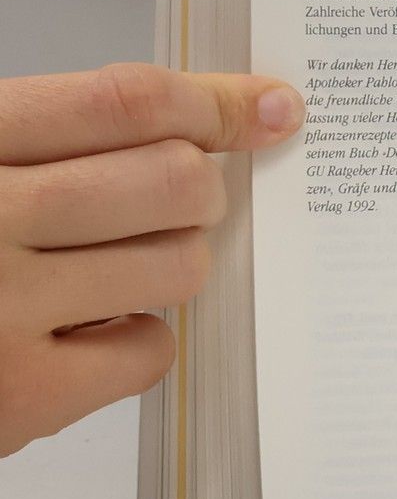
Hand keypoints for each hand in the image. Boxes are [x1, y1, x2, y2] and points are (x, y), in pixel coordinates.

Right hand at [0, 64, 302, 457]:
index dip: (214, 101)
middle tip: (178, 197)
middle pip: (173, 180)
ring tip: (114, 262)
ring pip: (178, 263)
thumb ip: (47, 139)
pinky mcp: (19, 397)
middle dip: (198, 187)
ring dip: (171, 258)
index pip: (122, 102)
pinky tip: (85, 327)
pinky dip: (137, 337)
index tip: (268, 108)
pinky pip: (150, 350)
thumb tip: (203, 120)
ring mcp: (0, 312)